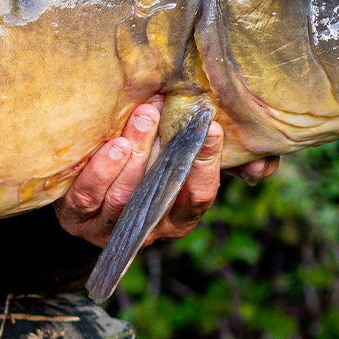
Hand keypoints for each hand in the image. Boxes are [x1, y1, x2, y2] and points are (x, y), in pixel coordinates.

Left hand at [54, 97, 276, 250]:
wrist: (86, 177)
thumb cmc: (148, 163)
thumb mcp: (185, 159)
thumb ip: (228, 160)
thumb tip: (262, 167)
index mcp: (178, 217)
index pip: (198, 197)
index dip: (206, 165)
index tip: (211, 128)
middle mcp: (146, 229)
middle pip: (158, 196)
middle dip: (165, 153)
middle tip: (164, 110)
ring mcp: (108, 228)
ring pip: (123, 198)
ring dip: (134, 155)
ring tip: (141, 118)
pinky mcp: (76, 219)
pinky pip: (87, 200)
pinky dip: (101, 172)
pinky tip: (113, 145)